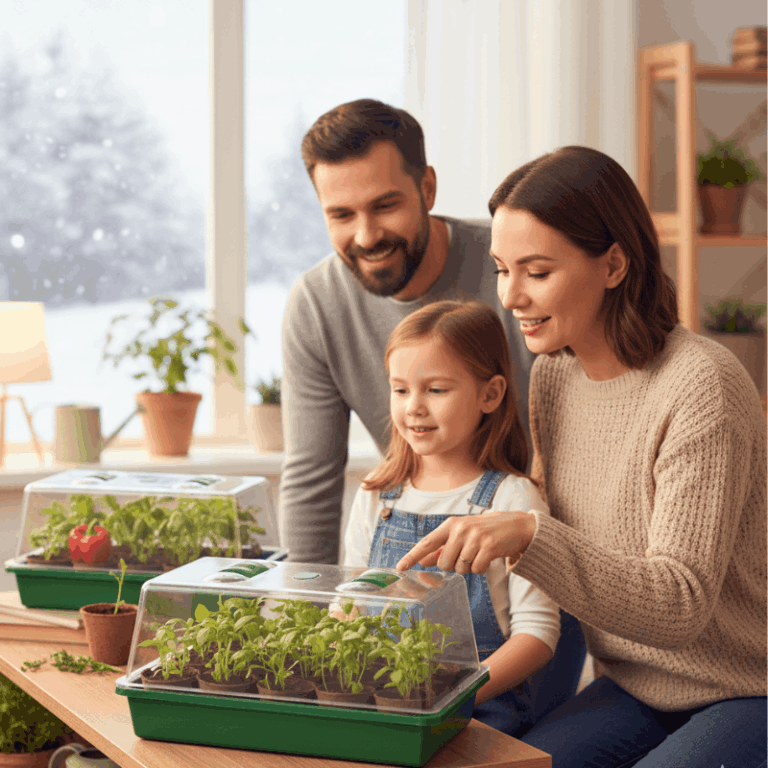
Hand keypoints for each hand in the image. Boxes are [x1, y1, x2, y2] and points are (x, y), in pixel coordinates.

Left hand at [395, 511, 536, 573]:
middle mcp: (460, 529)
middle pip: (444, 563)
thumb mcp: (462, 535)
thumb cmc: (485, 532)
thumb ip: (442, 548)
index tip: (400, 567)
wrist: (516, 526)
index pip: (427, 542)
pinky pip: (476, 569)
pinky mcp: (489, 546)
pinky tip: (487, 557)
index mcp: (451, 525)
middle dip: (453, 566)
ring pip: (460, 568)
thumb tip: (423, 560)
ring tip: (478, 554)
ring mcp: (475, 537)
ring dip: (469, 567)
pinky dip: (481, 568)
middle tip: (467, 555)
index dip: (412, 556)